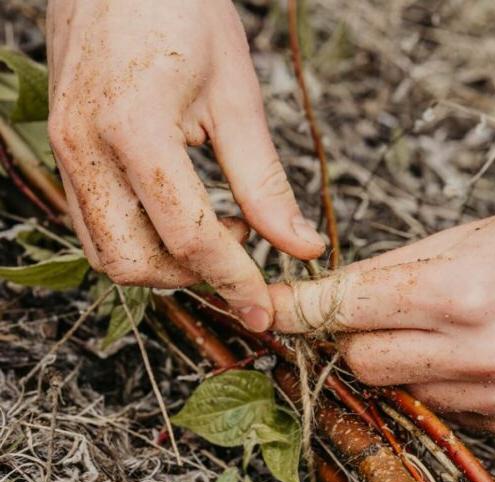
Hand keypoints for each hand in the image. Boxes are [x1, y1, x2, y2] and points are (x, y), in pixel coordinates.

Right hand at [46, 0, 323, 330]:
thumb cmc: (183, 12)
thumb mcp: (238, 94)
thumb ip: (265, 180)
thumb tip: (300, 246)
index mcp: (134, 128)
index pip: (188, 236)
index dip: (233, 279)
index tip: (265, 308)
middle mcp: (84, 148)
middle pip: (133, 262)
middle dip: (193, 278)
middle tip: (244, 256)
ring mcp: (64, 150)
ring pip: (107, 251)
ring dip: (166, 264)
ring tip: (220, 231)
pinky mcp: (64, 149)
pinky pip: (97, 222)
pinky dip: (142, 238)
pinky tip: (184, 214)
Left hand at [270, 163, 494, 439]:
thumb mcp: (469, 236)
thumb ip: (397, 272)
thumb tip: (339, 295)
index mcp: (459, 291)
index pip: (345, 308)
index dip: (298, 308)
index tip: (269, 307)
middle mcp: (478, 354)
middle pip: (362, 361)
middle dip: (352, 336)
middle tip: (373, 310)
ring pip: (400, 390)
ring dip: (400, 361)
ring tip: (440, 327)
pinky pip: (446, 410)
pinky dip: (441, 384)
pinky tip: (475, 355)